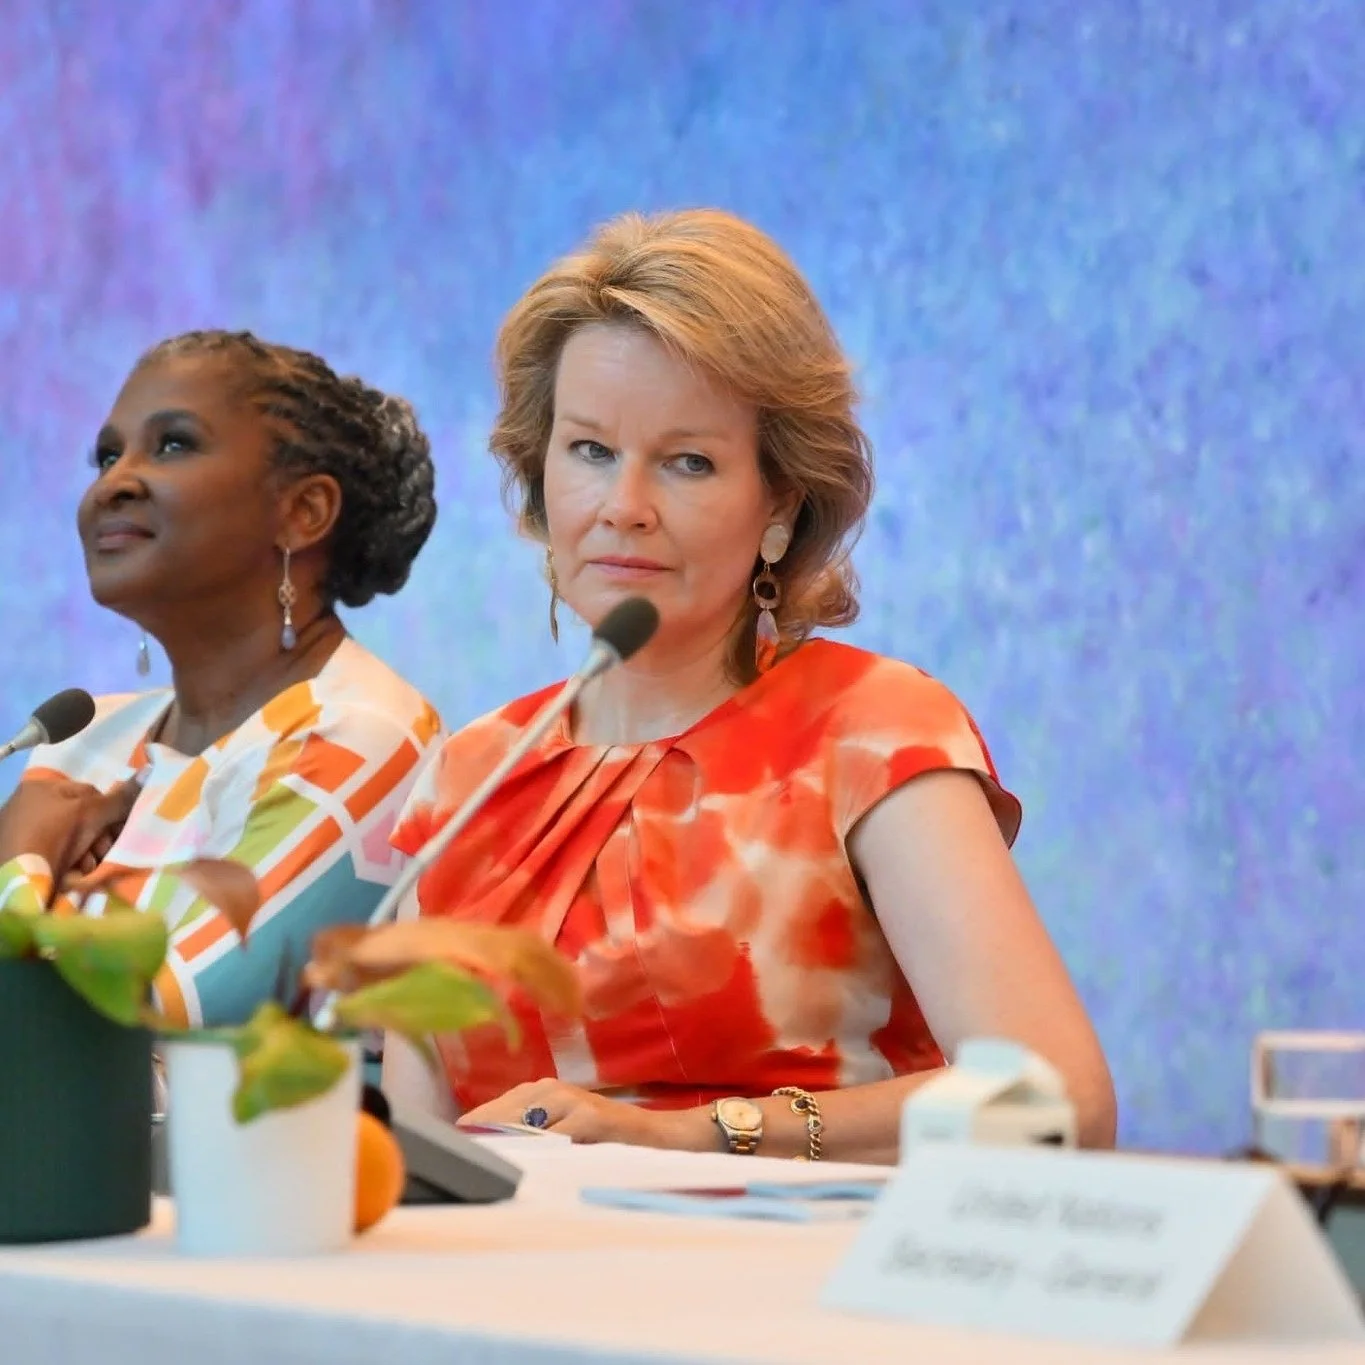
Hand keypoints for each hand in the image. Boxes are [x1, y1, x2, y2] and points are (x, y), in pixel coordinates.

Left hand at [0, 777, 140, 884]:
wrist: (19, 880)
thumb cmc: (54, 836)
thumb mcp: (91, 814)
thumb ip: (120, 798)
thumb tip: (150, 771)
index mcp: (41, 787)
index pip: (90, 792)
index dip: (109, 812)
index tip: (116, 831)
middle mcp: (29, 806)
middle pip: (82, 819)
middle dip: (98, 838)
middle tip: (102, 853)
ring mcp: (23, 832)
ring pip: (72, 840)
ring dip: (86, 855)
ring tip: (85, 867)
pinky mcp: (23, 856)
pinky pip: (55, 855)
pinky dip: (68, 865)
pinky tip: (72, 875)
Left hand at [458, 1079, 714, 1151]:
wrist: (660, 1136)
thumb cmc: (606, 1138)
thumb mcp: (563, 1133)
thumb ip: (529, 1136)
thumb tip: (480, 1154)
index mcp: (540, 1091)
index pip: (490, 1111)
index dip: (466, 1131)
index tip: (441, 1151)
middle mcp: (551, 1089)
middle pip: (498, 1113)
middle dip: (474, 1137)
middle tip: (448, 1160)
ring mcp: (571, 1100)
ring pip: (521, 1124)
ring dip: (497, 1144)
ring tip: (472, 1162)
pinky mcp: (590, 1117)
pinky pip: (553, 1137)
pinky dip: (534, 1152)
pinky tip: (517, 1165)